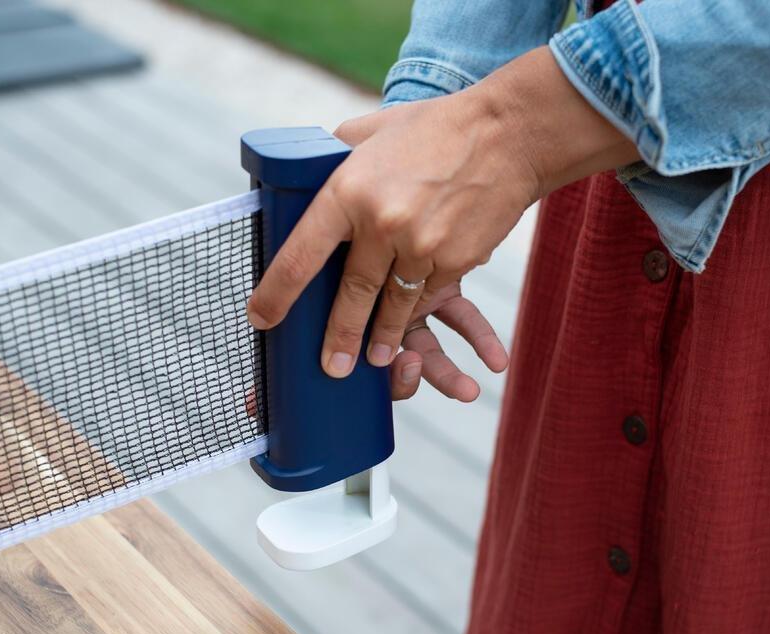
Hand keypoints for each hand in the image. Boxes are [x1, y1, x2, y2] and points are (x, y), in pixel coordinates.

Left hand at [246, 48, 636, 378]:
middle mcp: (381, 223)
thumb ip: (335, 155)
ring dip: (383, 341)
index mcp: (348, 190)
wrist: (508, 135)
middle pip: (352, 295)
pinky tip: (414, 326)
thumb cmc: (435, 129)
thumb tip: (300, 171)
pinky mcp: (457, 261)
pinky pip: (429, 298)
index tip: (261, 318)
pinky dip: (419, 312)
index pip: (302, 253)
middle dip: (337, 337)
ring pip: (395, 307)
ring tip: (374, 361)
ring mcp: (422, 246)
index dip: (277, 292)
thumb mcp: (372, 130)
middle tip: (330, 367)